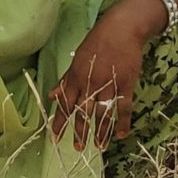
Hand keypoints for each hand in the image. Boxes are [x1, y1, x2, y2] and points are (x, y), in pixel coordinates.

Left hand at [50, 0, 161, 145]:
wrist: (121, 30)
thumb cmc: (97, 42)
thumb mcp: (77, 59)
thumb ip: (66, 79)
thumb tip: (52, 95)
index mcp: (76, 77)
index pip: (65, 104)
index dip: (60, 122)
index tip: (55, 138)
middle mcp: (90, 84)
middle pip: (83, 113)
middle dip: (80, 132)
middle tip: (78, 148)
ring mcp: (109, 85)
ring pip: (103, 114)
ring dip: (101, 132)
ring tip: (99, 146)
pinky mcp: (126, 85)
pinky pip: (124, 108)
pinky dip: (123, 123)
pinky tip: (121, 135)